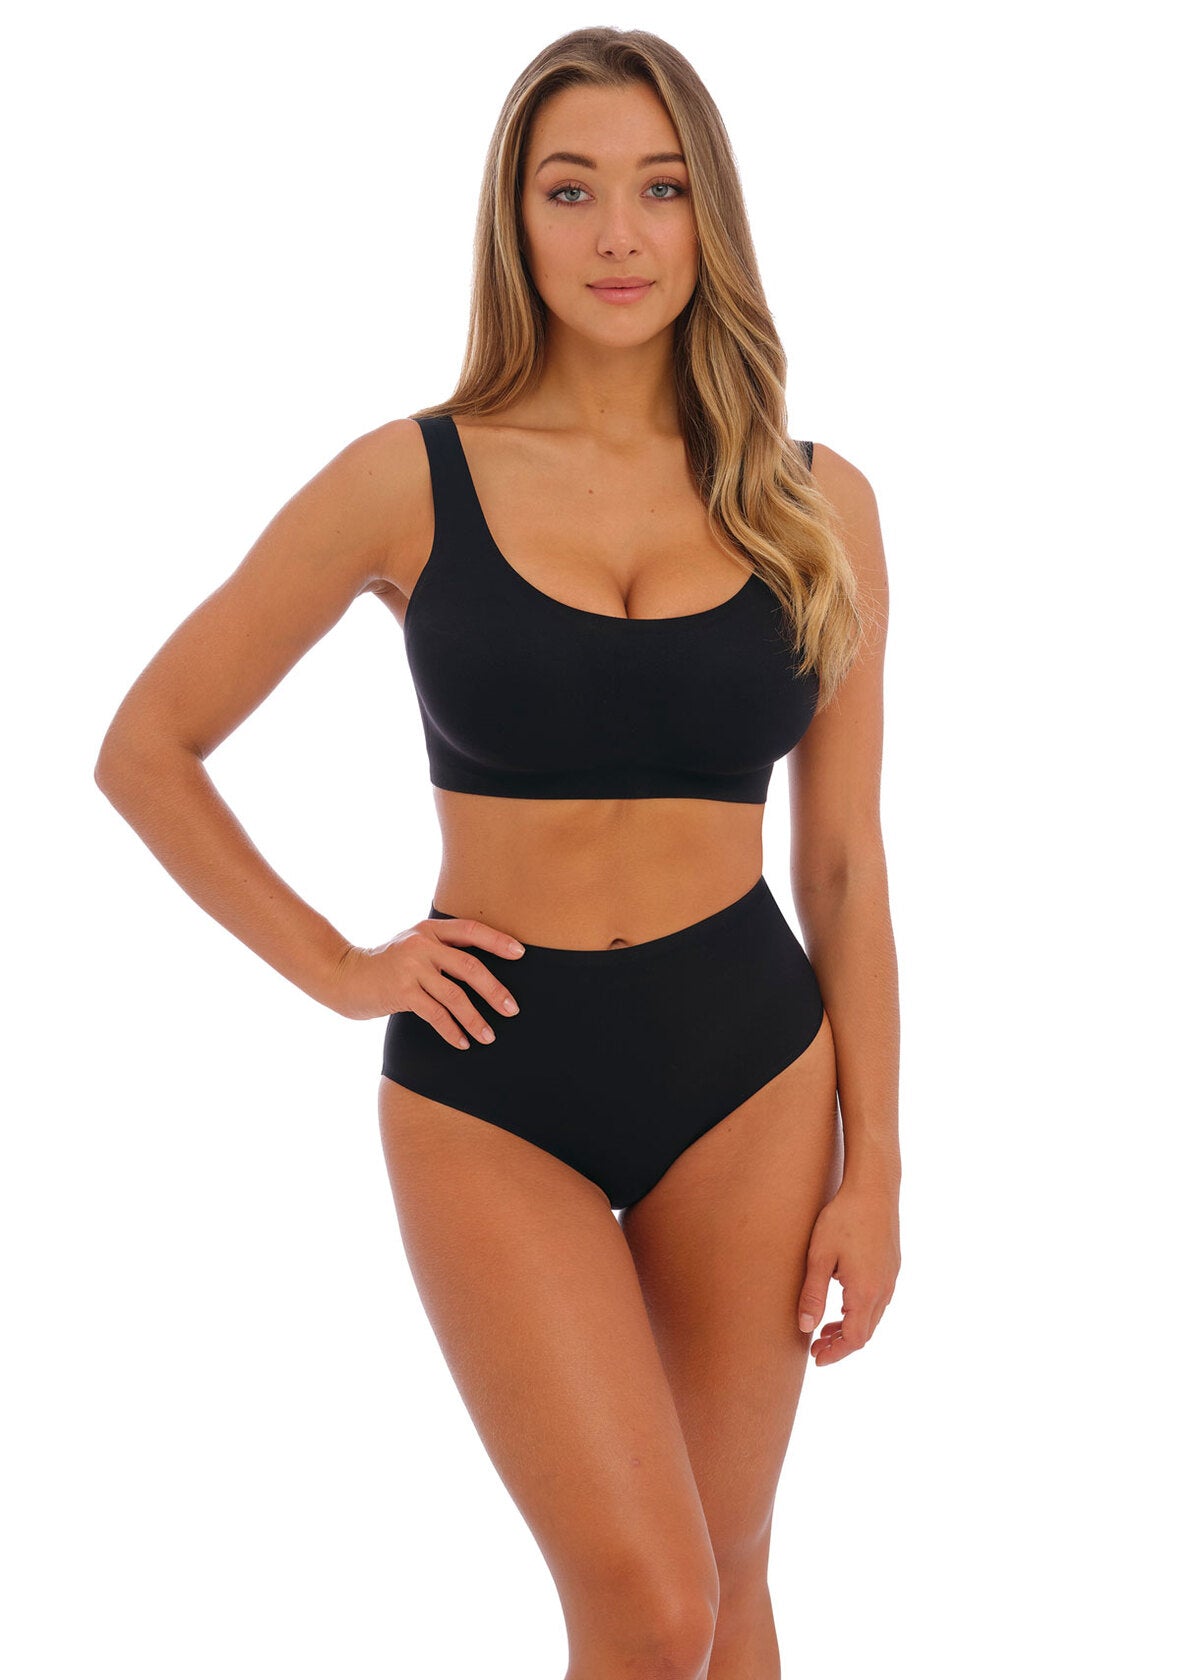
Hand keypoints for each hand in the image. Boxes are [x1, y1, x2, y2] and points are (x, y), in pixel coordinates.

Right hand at [327, 916, 525, 1045]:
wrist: (344, 977)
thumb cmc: (385, 965)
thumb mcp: (412, 946)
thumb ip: (440, 950)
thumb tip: (483, 970)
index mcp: (429, 930)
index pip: (471, 930)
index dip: (497, 941)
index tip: (521, 954)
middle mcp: (422, 944)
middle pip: (470, 966)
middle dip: (495, 990)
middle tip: (512, 1009)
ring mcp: (410, 967)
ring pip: (455, 996)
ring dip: (475, 1019)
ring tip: (489, 1036)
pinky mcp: (401, 991)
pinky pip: (435, 1014)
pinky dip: (452, 1030)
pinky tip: (462, 1042)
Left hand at [796, 1183, 900, 1363]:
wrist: (874, 1188)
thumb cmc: (842, 1219)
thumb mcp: (819, 1257)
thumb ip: (812, 1295)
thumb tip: (805, 1328)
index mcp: (865, 1292)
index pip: (854, 1339)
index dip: (836, 1353)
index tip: (817, 1359)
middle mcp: (883, 1290)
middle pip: (865, 1333)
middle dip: (841, 1344)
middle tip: (816, 1347)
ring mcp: (891, 1279)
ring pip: (873, 1318)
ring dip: (850, 1328)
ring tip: (824, 1328)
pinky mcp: (892, 1267)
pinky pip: (878, 1301)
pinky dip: (860, 1312)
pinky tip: (842, 1303)